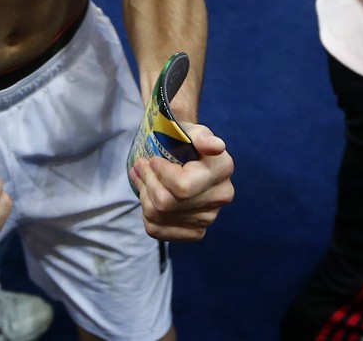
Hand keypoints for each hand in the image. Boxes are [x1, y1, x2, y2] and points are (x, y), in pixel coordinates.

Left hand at [129, 123, 234, 241]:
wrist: (189, 155)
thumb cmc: (185, 140)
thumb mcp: (190, 130)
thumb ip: (200, 135)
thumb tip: (215, 146)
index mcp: (222, 169)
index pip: (181, 187)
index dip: (160, 174)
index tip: (153, 159)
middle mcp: (220, 197)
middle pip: (166, 204)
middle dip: (147, 182)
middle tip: (140, 165)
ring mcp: (209, 218)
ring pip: (158, 217)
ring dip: (143, 195)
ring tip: (140, 177)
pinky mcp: (195, 232)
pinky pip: (158, 231)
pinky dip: (146, 214)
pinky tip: (147, 197)